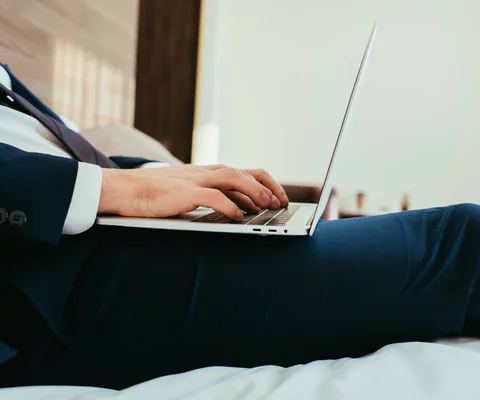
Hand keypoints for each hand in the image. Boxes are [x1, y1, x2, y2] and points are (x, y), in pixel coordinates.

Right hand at [98, 165, 288, 220]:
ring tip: (267, 207)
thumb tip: (240, 210)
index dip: (265, 183)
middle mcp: (204, 172)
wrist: (123, 189)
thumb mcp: (189, 191)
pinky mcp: (183, 192)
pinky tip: (239, 218)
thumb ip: (213, 196)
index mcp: (207, 172)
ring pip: (233, 178)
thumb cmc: (155, 193)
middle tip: (280, 203)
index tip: (278, 197)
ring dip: (254, 192)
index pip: (244, 172)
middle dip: (267, 186)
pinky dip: (229, 206)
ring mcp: (194, 180)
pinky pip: (213, 197)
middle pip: (245, 172)